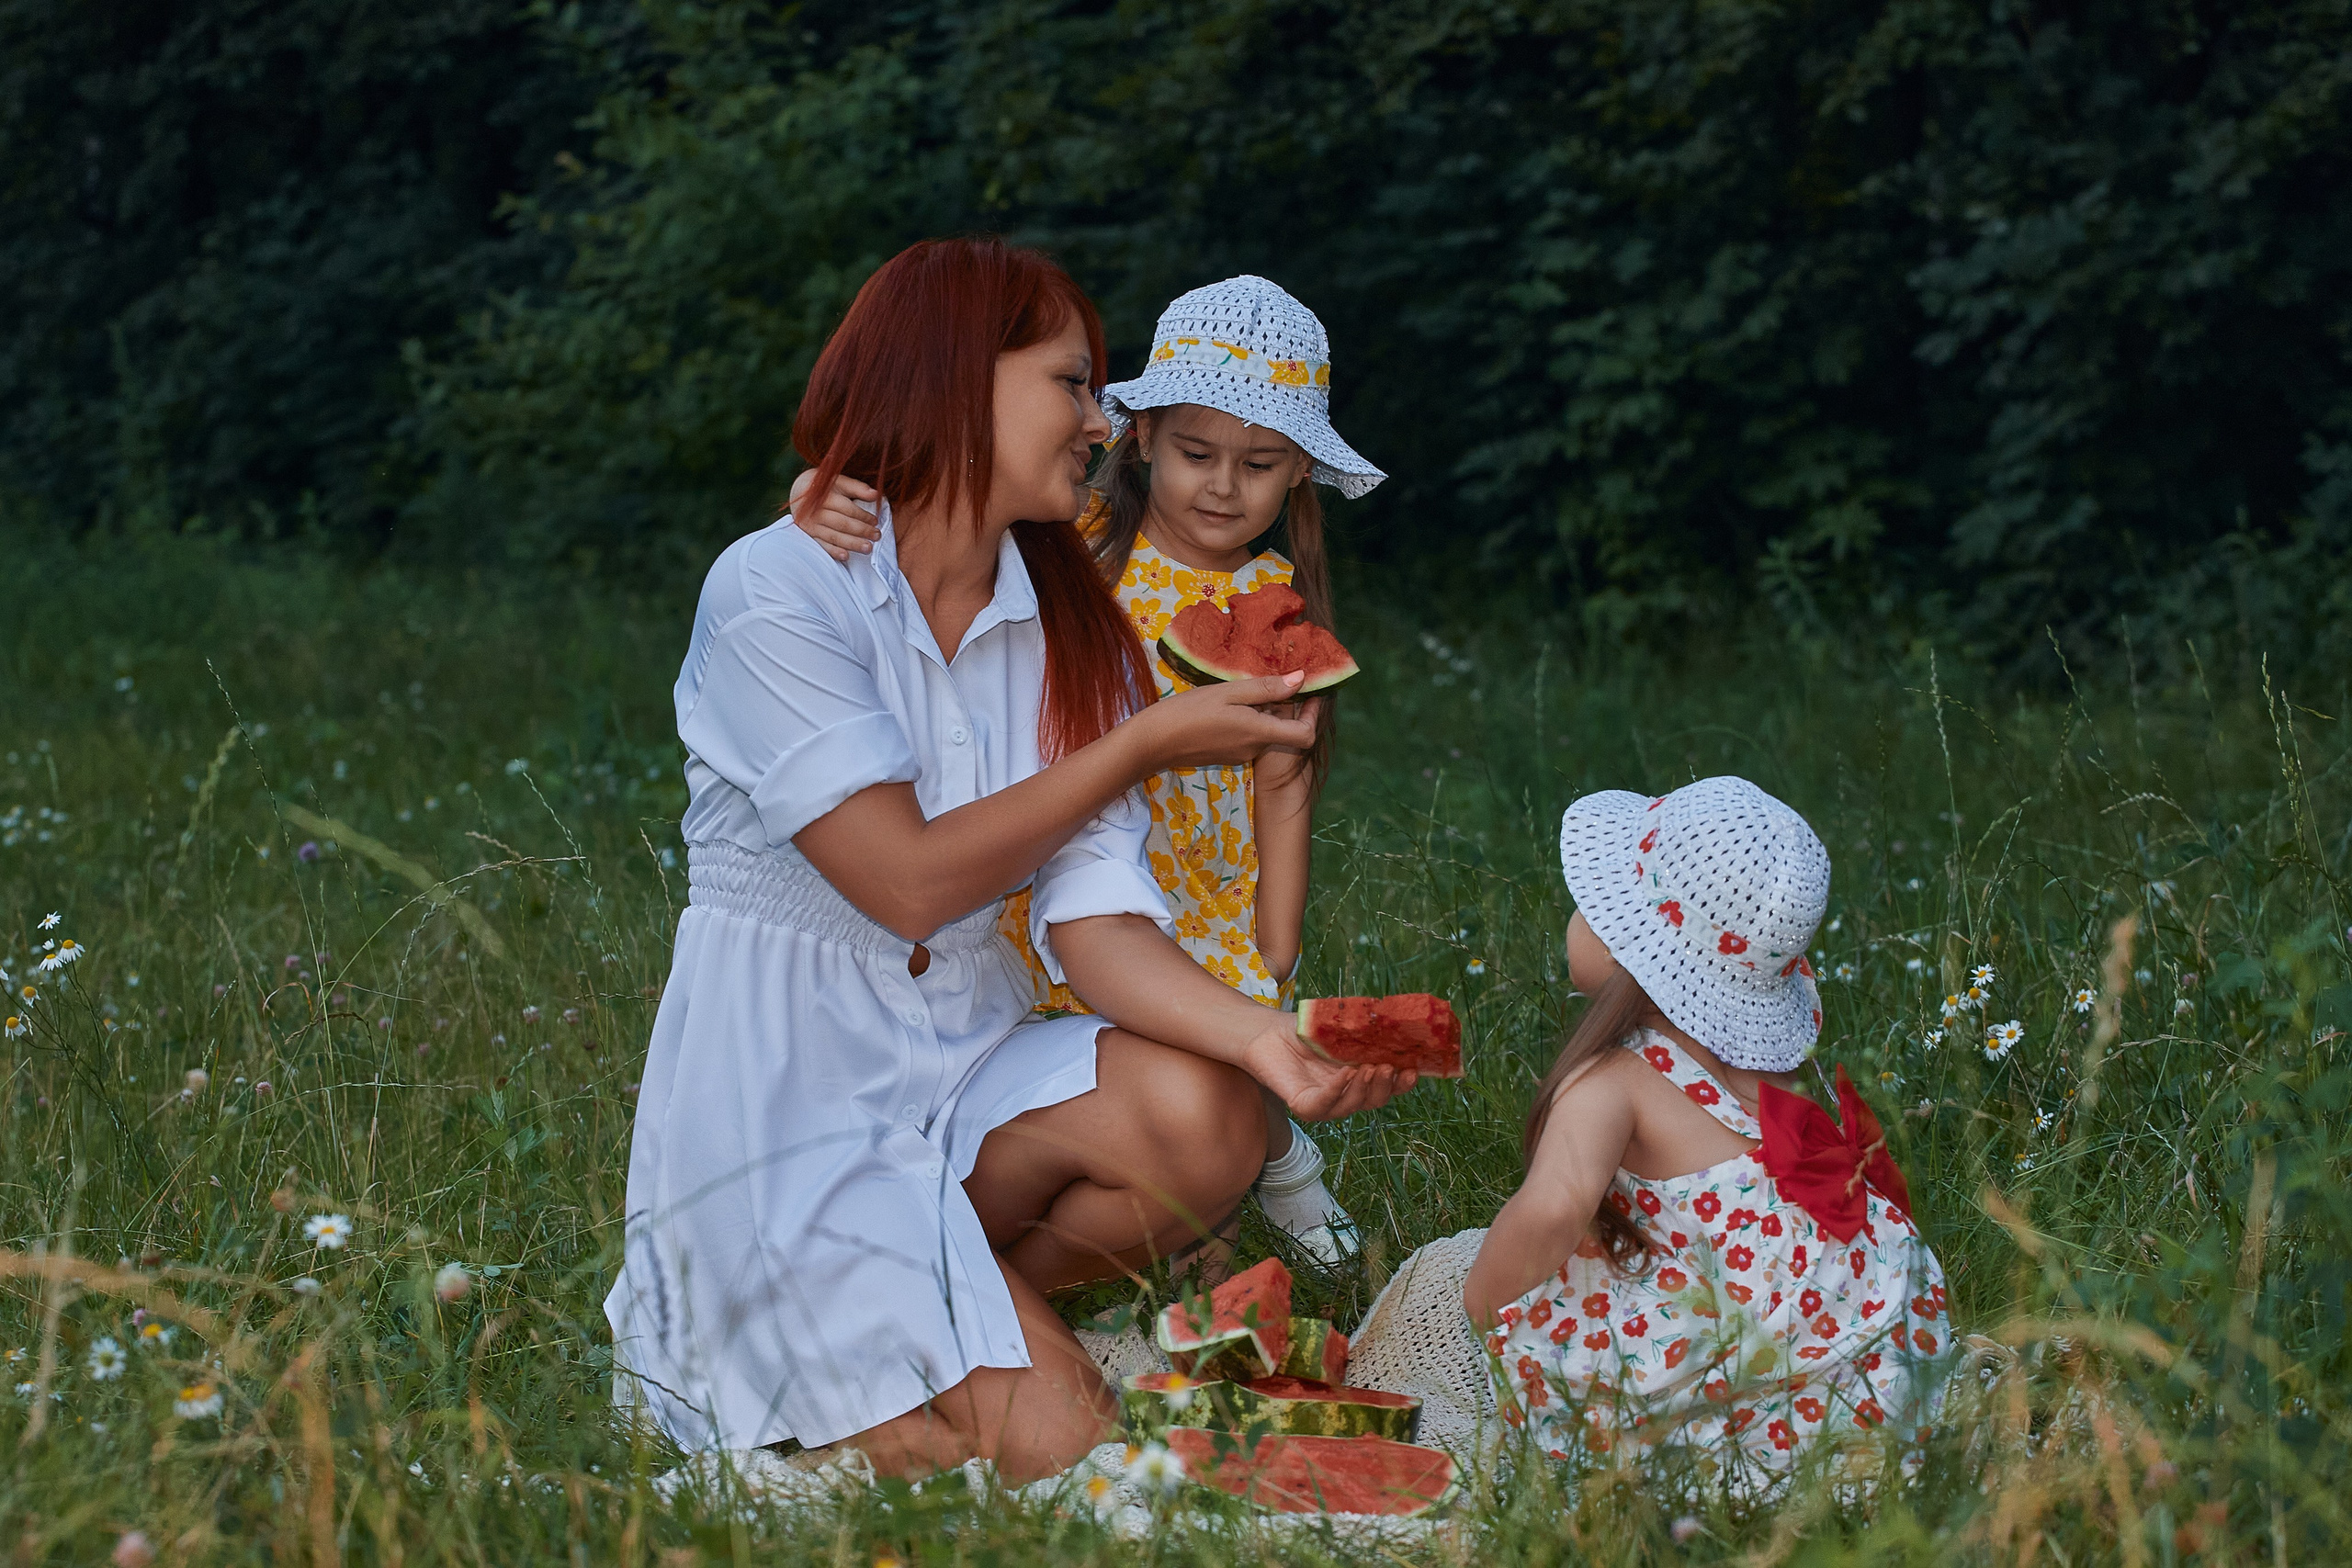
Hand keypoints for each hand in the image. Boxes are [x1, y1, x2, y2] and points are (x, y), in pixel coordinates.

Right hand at [786, 469, 883, 560]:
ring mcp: (810, 525)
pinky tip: (846, 556)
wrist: (798, 493)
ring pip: (834, 536)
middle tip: (876, 535)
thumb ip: (856, 487)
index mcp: (823, 496)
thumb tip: (875, 495)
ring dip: (852, 543)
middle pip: (842, 524)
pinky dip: (833, 552)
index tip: (875, 521)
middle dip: (861, 531)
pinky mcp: (808, 536)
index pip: (846, 508)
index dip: (862, 515)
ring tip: (868, 548)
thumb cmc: (824, 488)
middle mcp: (814, 512)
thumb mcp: (838, 482)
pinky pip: (821, 546)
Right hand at [1129, 678, 1319, 772]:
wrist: (1151, 744)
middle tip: (1276, 677)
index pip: (1305, 735)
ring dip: (1263, 710)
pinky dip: (1248, 719)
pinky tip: (1229, 703)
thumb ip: (1266, 688)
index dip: (1314, 715)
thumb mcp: (1227, 692)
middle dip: (1286, 706)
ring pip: (1265, 731)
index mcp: (1259, 732)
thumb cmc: (1188, 713)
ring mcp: (1240, 755)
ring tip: (1248, 686)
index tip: (1310, 693)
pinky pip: (1248, 736)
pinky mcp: (1226, 755)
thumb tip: (1301, 679)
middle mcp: (1255, 748)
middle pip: (1285, 730)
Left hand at [1242, 1020, 1415, 1121]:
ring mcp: (1323, 1103)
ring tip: (1371, 1068)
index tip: (1415, 1070)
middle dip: (1387, 1087)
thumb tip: (1399, 1019)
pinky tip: (1345, 1074)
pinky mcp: (1302, 1105)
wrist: (1266, 1031)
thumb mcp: (1342, 1027)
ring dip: (1365, 1089)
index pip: (1387, 1088)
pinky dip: (1337, 1091)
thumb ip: (1366, 1029)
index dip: (1403, 1084)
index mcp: (1357, 1079)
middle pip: (1374, 1101)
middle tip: (1391, 1067)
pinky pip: (1323, 1105)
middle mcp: (1343, 1095)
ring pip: (1352, 1106)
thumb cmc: (1304, 1028)